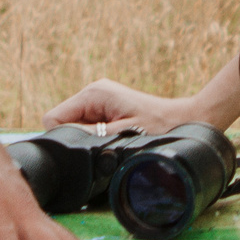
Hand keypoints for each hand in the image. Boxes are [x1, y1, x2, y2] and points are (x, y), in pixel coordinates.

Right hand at [45, 56, 239, 134]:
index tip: (86, 146)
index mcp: (93, 93)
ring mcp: (100, 99)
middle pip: (63, 122)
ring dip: (89, 138)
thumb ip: (88, 136)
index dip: (63, 137)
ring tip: (115, 140)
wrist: (186, 119)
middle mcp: (93, 92)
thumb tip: (63, 141)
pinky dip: (96, 136)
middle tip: (105, 144)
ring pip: (75, 126)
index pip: (53, 118)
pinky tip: (116, 138)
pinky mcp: (107, 108)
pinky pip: (88, 126)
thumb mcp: (120, 135)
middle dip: (77, 138)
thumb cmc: (158, 127)